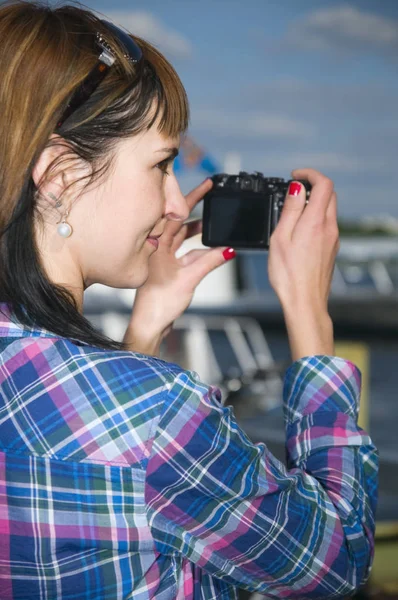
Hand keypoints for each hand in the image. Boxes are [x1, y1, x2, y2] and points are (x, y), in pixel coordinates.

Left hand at [124, 178, 234, 354]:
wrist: (149, 324)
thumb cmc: (158, 304)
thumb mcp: (189, 279)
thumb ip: (210, 262)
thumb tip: (228, 249)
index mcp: (156, 244)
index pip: (177, 213)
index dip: (193, 197)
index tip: (207, 185)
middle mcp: (156, 247)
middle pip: (179, 221)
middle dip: (196, 208)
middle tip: (211, 192)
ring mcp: (161, 257)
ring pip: (181, 236)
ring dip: (196, 229)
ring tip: (212, 220)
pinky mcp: (166, 267)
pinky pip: (183, 249)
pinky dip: (196, 247)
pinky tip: (209, 247)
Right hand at [268, 168, 338, 359]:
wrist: (304, 302)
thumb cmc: (289, 275)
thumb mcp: (280, 238)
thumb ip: (290, 210)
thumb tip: (296, 189)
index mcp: (316, 222)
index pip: (324, 184)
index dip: (310, 174)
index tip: (295, 175)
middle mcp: (329, 228)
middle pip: (329, 195)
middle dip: (312, 186)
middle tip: (292, 192)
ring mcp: (333, 239)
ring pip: (328, 210)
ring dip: (313, 203)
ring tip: (291, 213)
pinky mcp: (331, 249)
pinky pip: (326, 225)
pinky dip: (314, 218)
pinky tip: (298, 231)